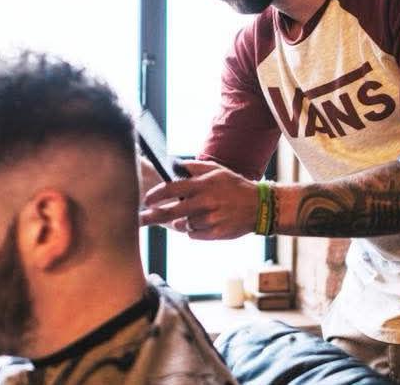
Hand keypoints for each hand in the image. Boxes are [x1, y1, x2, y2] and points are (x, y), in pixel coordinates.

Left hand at [139, 160, 257, 239]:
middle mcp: (205, 202)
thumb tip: (173, 164)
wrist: (259, 206)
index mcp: (203, 185)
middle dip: (152, 216)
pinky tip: (207, 221)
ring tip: (199, 213)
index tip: (146, 200)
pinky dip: (195, 230)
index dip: (156, 195)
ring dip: (183, 221)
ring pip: (184, 224)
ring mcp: (211, 219)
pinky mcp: (216, 233)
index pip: (172, 189)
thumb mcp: (216, 171)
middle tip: (140, 219)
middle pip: (171, 212)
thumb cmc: (234, 186)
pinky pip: (194, 234)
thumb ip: (194, 167)